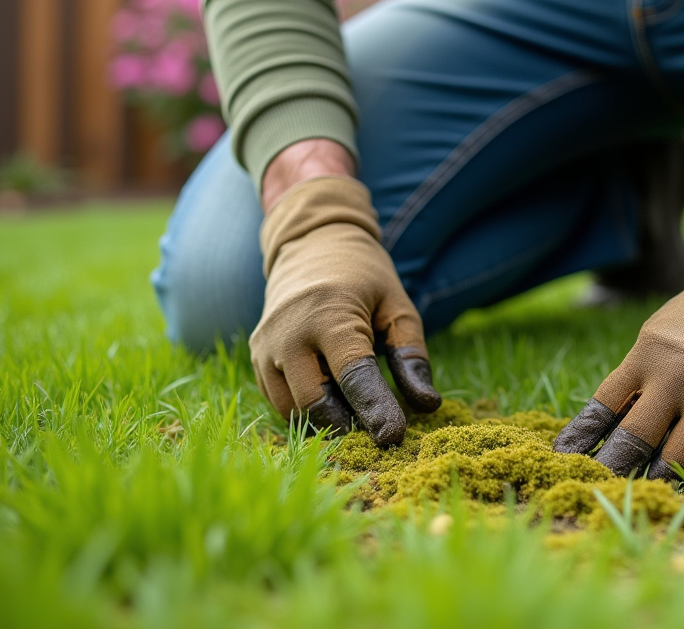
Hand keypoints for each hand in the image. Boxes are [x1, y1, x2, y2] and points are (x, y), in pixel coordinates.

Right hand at [250, 175, 439, 442]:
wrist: (312, 245)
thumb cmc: (365, 278)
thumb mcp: (398, 306)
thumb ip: (412, 354)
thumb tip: (427, 405)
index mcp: (330, 314)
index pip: (353, 376)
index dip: (375, 411)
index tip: (394, 438)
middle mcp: (290, 332)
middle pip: (315, 401)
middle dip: (347, 423)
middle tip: (377, 430)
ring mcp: (267, 346)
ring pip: (292, 408)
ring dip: (325, 420)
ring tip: (356, 414)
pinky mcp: (256, 356)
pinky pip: (279, 401)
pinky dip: (306, 410)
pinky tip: (333, 401)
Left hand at [554, 200, 683, 477]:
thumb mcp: (661, 333)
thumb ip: (637, 379)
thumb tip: (602, 438)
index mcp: (657, 356)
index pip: (608, 414)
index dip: (587, 445)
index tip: (574, 465)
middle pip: (651, 452)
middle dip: (632, 473)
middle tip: (624, 487)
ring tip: (683, 474)